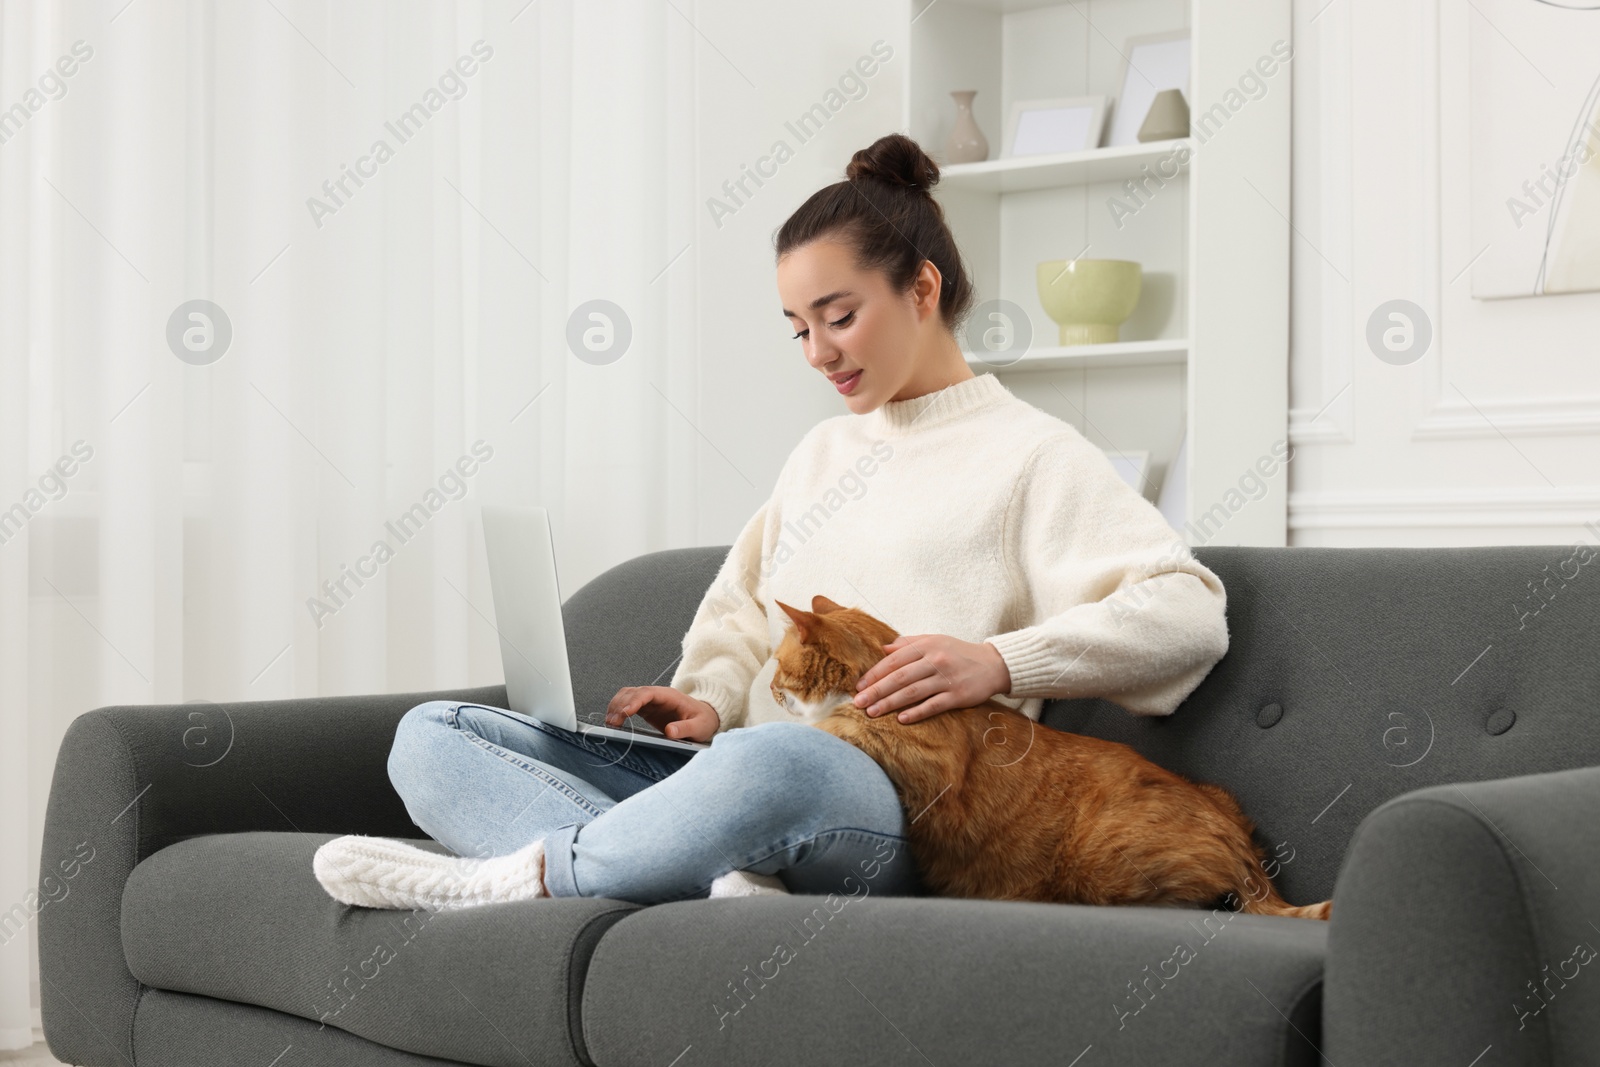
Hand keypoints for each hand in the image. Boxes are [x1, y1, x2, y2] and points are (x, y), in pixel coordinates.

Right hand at [604, 686, 719, 742]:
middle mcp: (658, 696)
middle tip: (613, 722)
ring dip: (616, 706)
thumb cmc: (704, 720)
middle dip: (620, 705)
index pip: (648, 693)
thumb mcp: (699, 726)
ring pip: (627, 696)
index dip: (634, 701)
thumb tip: (670, 731)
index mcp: (670, 696)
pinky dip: (618, 711)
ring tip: (610, 722)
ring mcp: (651, 701)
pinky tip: (613, 721)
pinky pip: (628, 705)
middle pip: (633, 693)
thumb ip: (685, 728)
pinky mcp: (646, 709)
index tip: (625, 712)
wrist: (705, 717)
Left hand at [852, 634, 1012, 724]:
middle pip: (899, 677)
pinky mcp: (958, 695)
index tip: (859, 686)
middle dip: (876, 691)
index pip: (894, 660)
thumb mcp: (935, 641)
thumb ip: (909, 643)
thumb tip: (884, 648)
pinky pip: (933, 705)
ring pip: (912, 692)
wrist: (993, 664)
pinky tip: (901, 719)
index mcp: (927, 646)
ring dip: (890, 703)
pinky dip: (917, 712)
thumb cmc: (959, 653)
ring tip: (872, 712)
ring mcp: (947, 678)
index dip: (875, 674)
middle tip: (858, 703)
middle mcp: (935, 660)